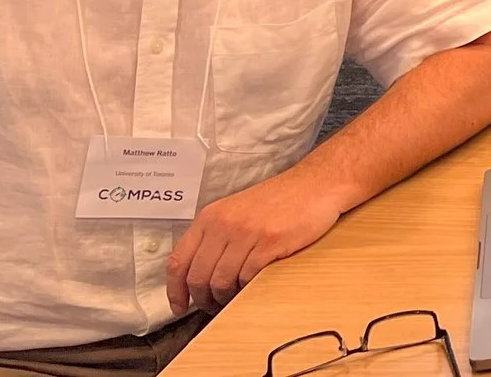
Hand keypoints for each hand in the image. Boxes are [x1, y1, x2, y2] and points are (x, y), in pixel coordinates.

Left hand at [167, 169, 346, 313]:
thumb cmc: (280, 200)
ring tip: (232, 299)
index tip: (179, 305)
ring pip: (221, 281)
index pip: (178, 261)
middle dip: (203, 299)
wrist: (315, 185)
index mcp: (211, 216)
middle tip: (211, 306)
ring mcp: (246, 233)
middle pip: (198, 276)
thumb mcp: (237, 211)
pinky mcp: (270, 242)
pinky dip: (246, 288)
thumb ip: (216, 235)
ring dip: (225, 297)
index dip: (175, 290)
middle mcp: (224, 224)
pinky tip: (251, 286)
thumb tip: (199, 272)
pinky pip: (247, 277)